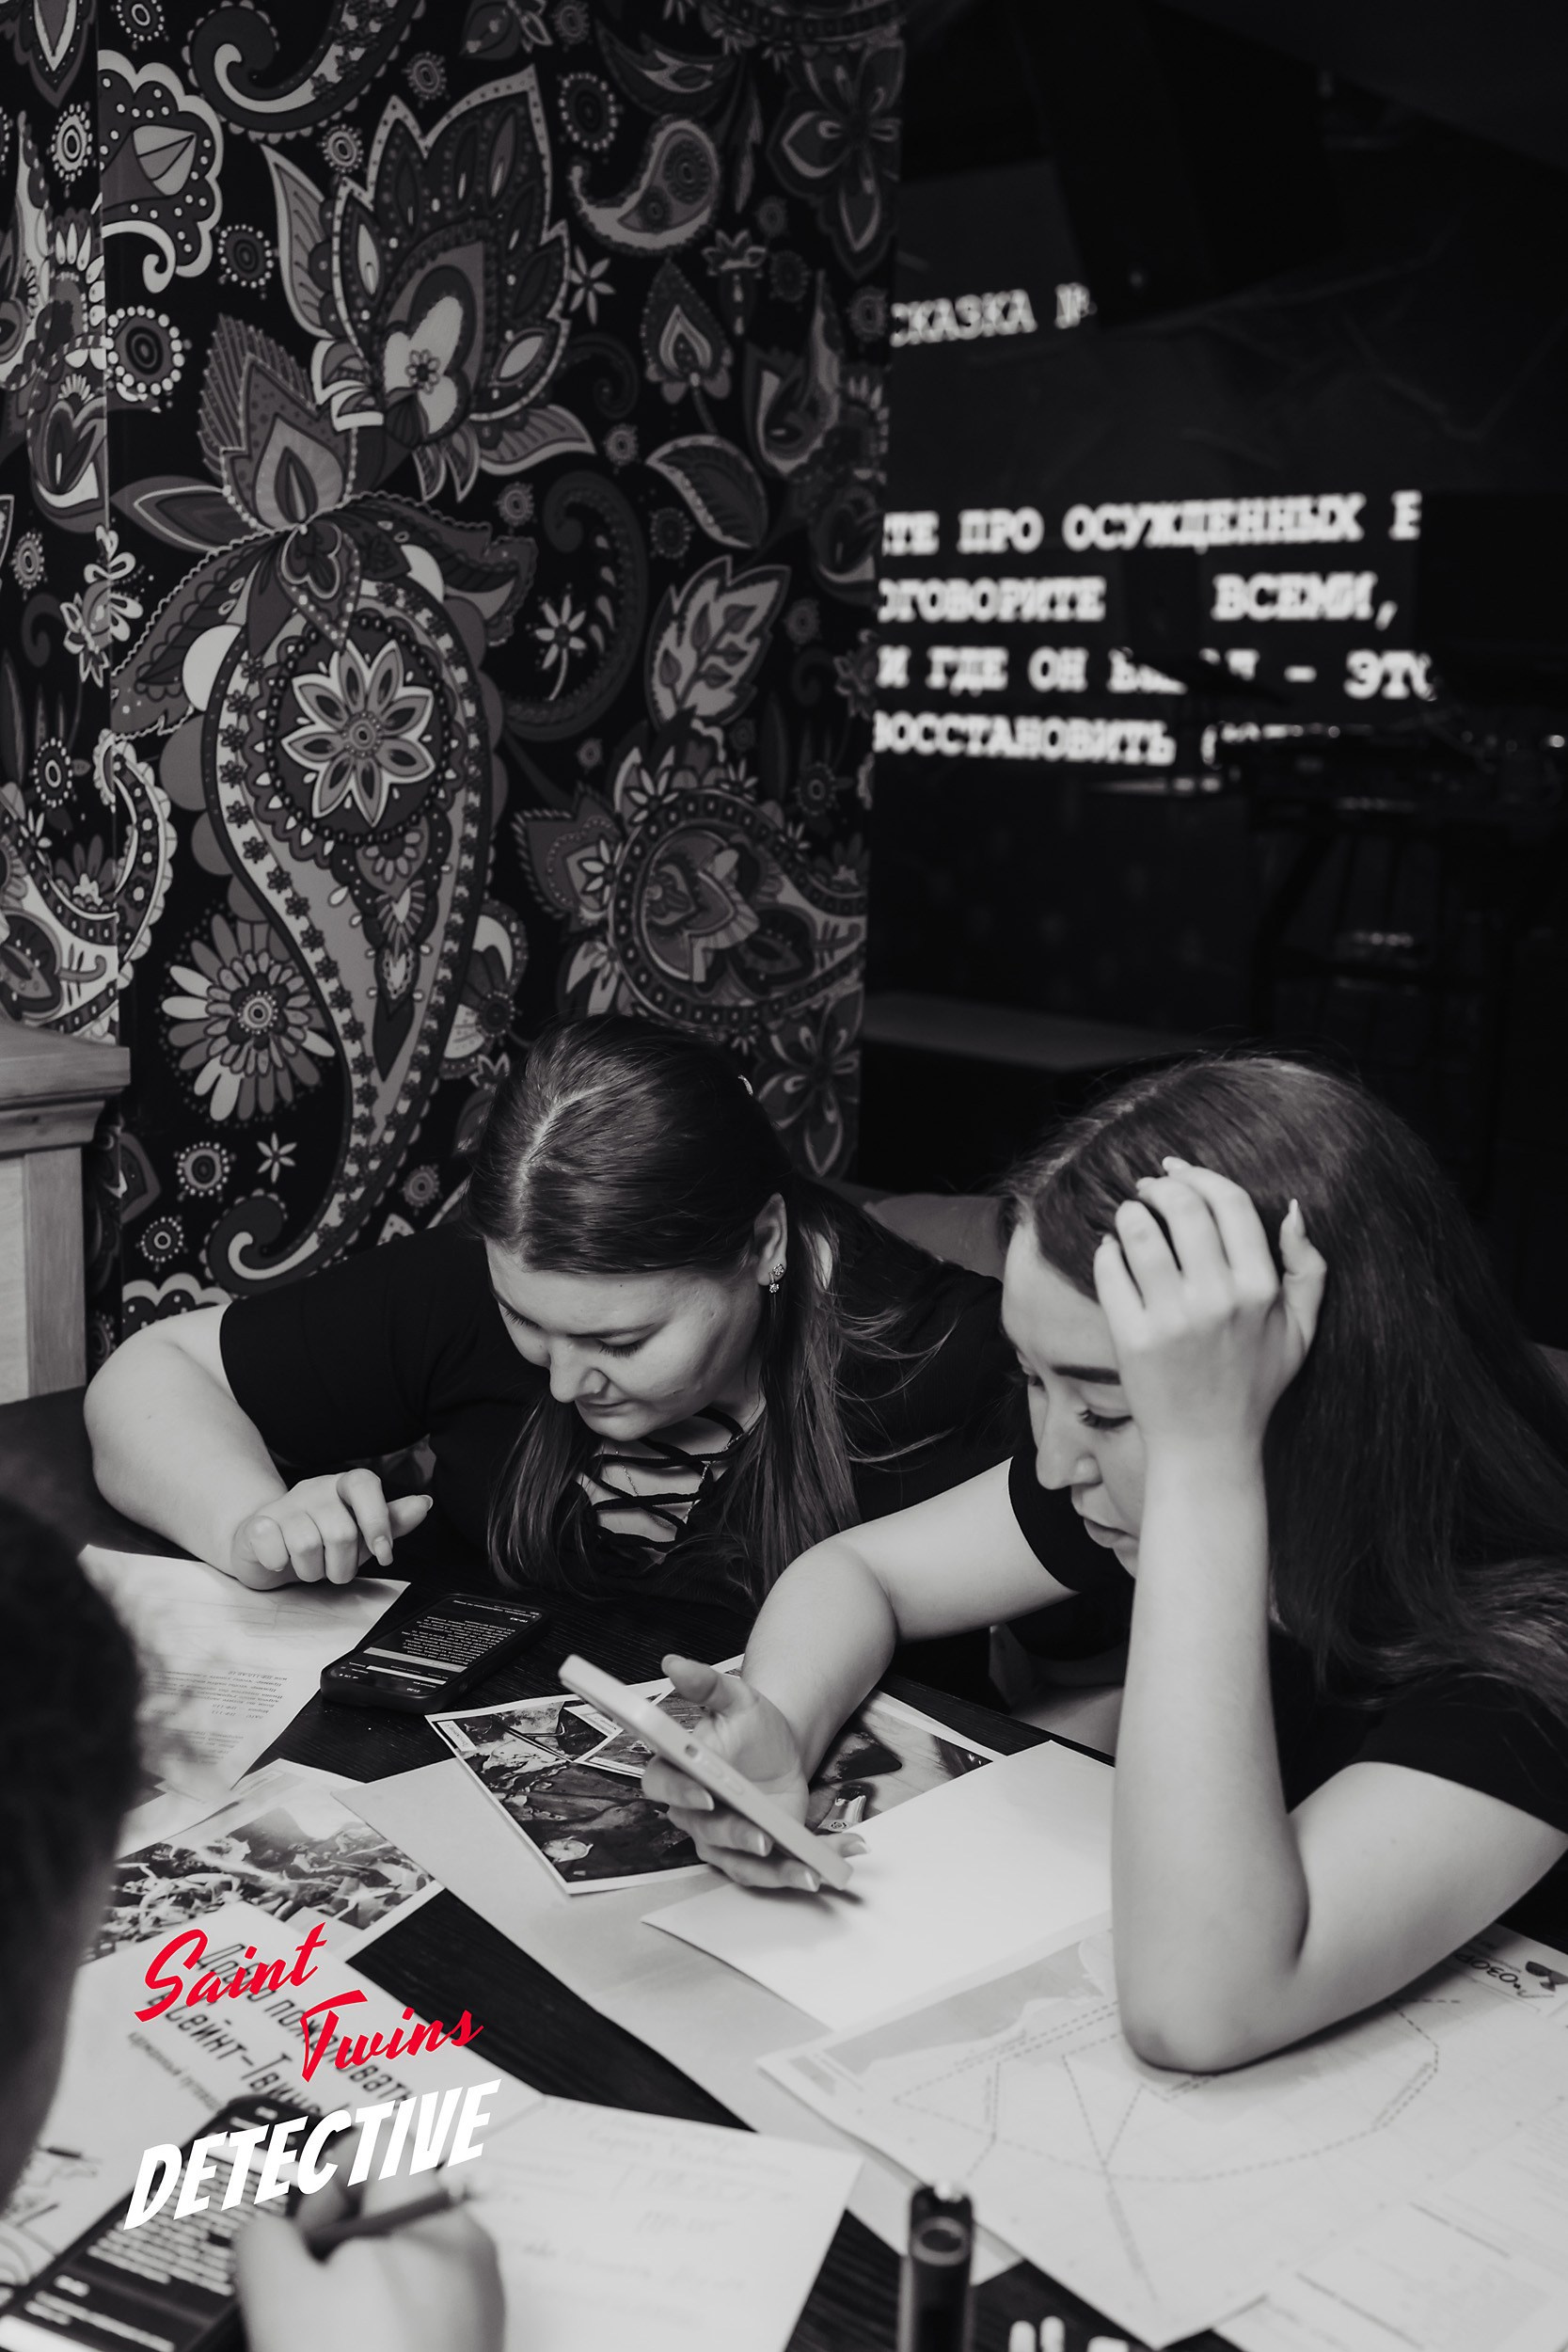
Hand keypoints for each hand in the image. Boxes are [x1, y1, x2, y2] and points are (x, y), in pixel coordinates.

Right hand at [227, 1470, 432, 1587]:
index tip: (383, 1554)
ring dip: (312, 1571)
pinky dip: (281, 1565)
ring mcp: (284, 1505)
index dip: (378, 1520)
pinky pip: (275, 1550)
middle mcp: (314, 1489)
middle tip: (334, 1568)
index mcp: (342, 1486)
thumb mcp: (361, 1533)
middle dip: (342, 1566)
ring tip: (309, 1566)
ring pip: (308, 1546)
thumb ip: (391, 1521)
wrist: (267, 1546)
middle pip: (341, 1532)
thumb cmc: (320, 1539)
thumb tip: (423, 1504)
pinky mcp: (257, 1524)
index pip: (364, 1483)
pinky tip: (281, 1560)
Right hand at [235, 2167, 502, 2351]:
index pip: (378, 2144)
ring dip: (351, 2288)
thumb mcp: (282, 2303)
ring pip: (399, 2263)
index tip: (300, 2238)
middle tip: (303, 2296)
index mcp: (432, 2222)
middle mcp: (467, 2253)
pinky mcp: (471, 2348)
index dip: (323, 2179)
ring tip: (323, 2335)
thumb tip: (268, 2233)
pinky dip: (379, 2322)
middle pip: (388, 2205)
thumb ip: (264, 2244)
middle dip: (333, 2244)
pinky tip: (352, 2351)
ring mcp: (475, 2305)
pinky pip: (418, 2308)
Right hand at [641, 1655, 856, 1890]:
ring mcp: (721, 1840)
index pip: (664, 1787)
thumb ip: (705, 1684)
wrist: (781, 1748)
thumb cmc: (750, 1725)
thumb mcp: (735, 1699)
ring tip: (805, 1869)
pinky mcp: (750, 1857)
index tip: (706, 1794)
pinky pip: (766, 1874)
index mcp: (679, 1772)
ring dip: (771, 1871)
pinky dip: (794, 1876)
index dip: (680, 1794)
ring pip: (736, 1863)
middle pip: (705, 1831)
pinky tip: (822, 1872)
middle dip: (735, 1837)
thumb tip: (673, 1663)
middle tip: (763, 1837)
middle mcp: (694, 1812)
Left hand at [1093, 1158, 1326, 1459]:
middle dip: (1161, 1185)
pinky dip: (1106, 1251)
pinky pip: (1111, 1271)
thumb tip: (1293, 1209)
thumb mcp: (1300, 1330)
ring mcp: (1173, 1320)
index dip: (1200, 1175)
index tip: (1179, 1169)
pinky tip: (1111, 1251)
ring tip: (1129, 1215)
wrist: (1209, 1445)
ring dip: (1130, 1212)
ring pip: (1141, 1233)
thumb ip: (1308, 1269)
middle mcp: (1218, 1300)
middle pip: (1184, 1208)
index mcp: (1260, 1290)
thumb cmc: (1254, 1384)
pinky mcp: (1133, 1339)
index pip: (1230, 1204)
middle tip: (1148, 1186)